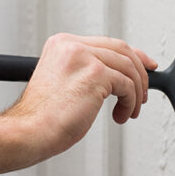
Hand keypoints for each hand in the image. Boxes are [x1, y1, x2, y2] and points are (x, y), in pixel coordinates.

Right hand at [8, 33, 156, 159]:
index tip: (145, 66)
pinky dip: (130, 102)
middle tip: (143, 93)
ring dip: (135, 92)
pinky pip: (127, 85)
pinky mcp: (95, 74)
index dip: (132, 55)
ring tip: (129, 110)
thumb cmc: (43, 117)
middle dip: (140, 72)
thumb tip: (117, 75)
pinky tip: (121, 114)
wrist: (29, 132)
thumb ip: (86, 72)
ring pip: (128, 68)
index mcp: (62, 44)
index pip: (106, 43)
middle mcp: (72, 45)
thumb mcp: (65, 84)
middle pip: (122, 50)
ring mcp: (84, 57)